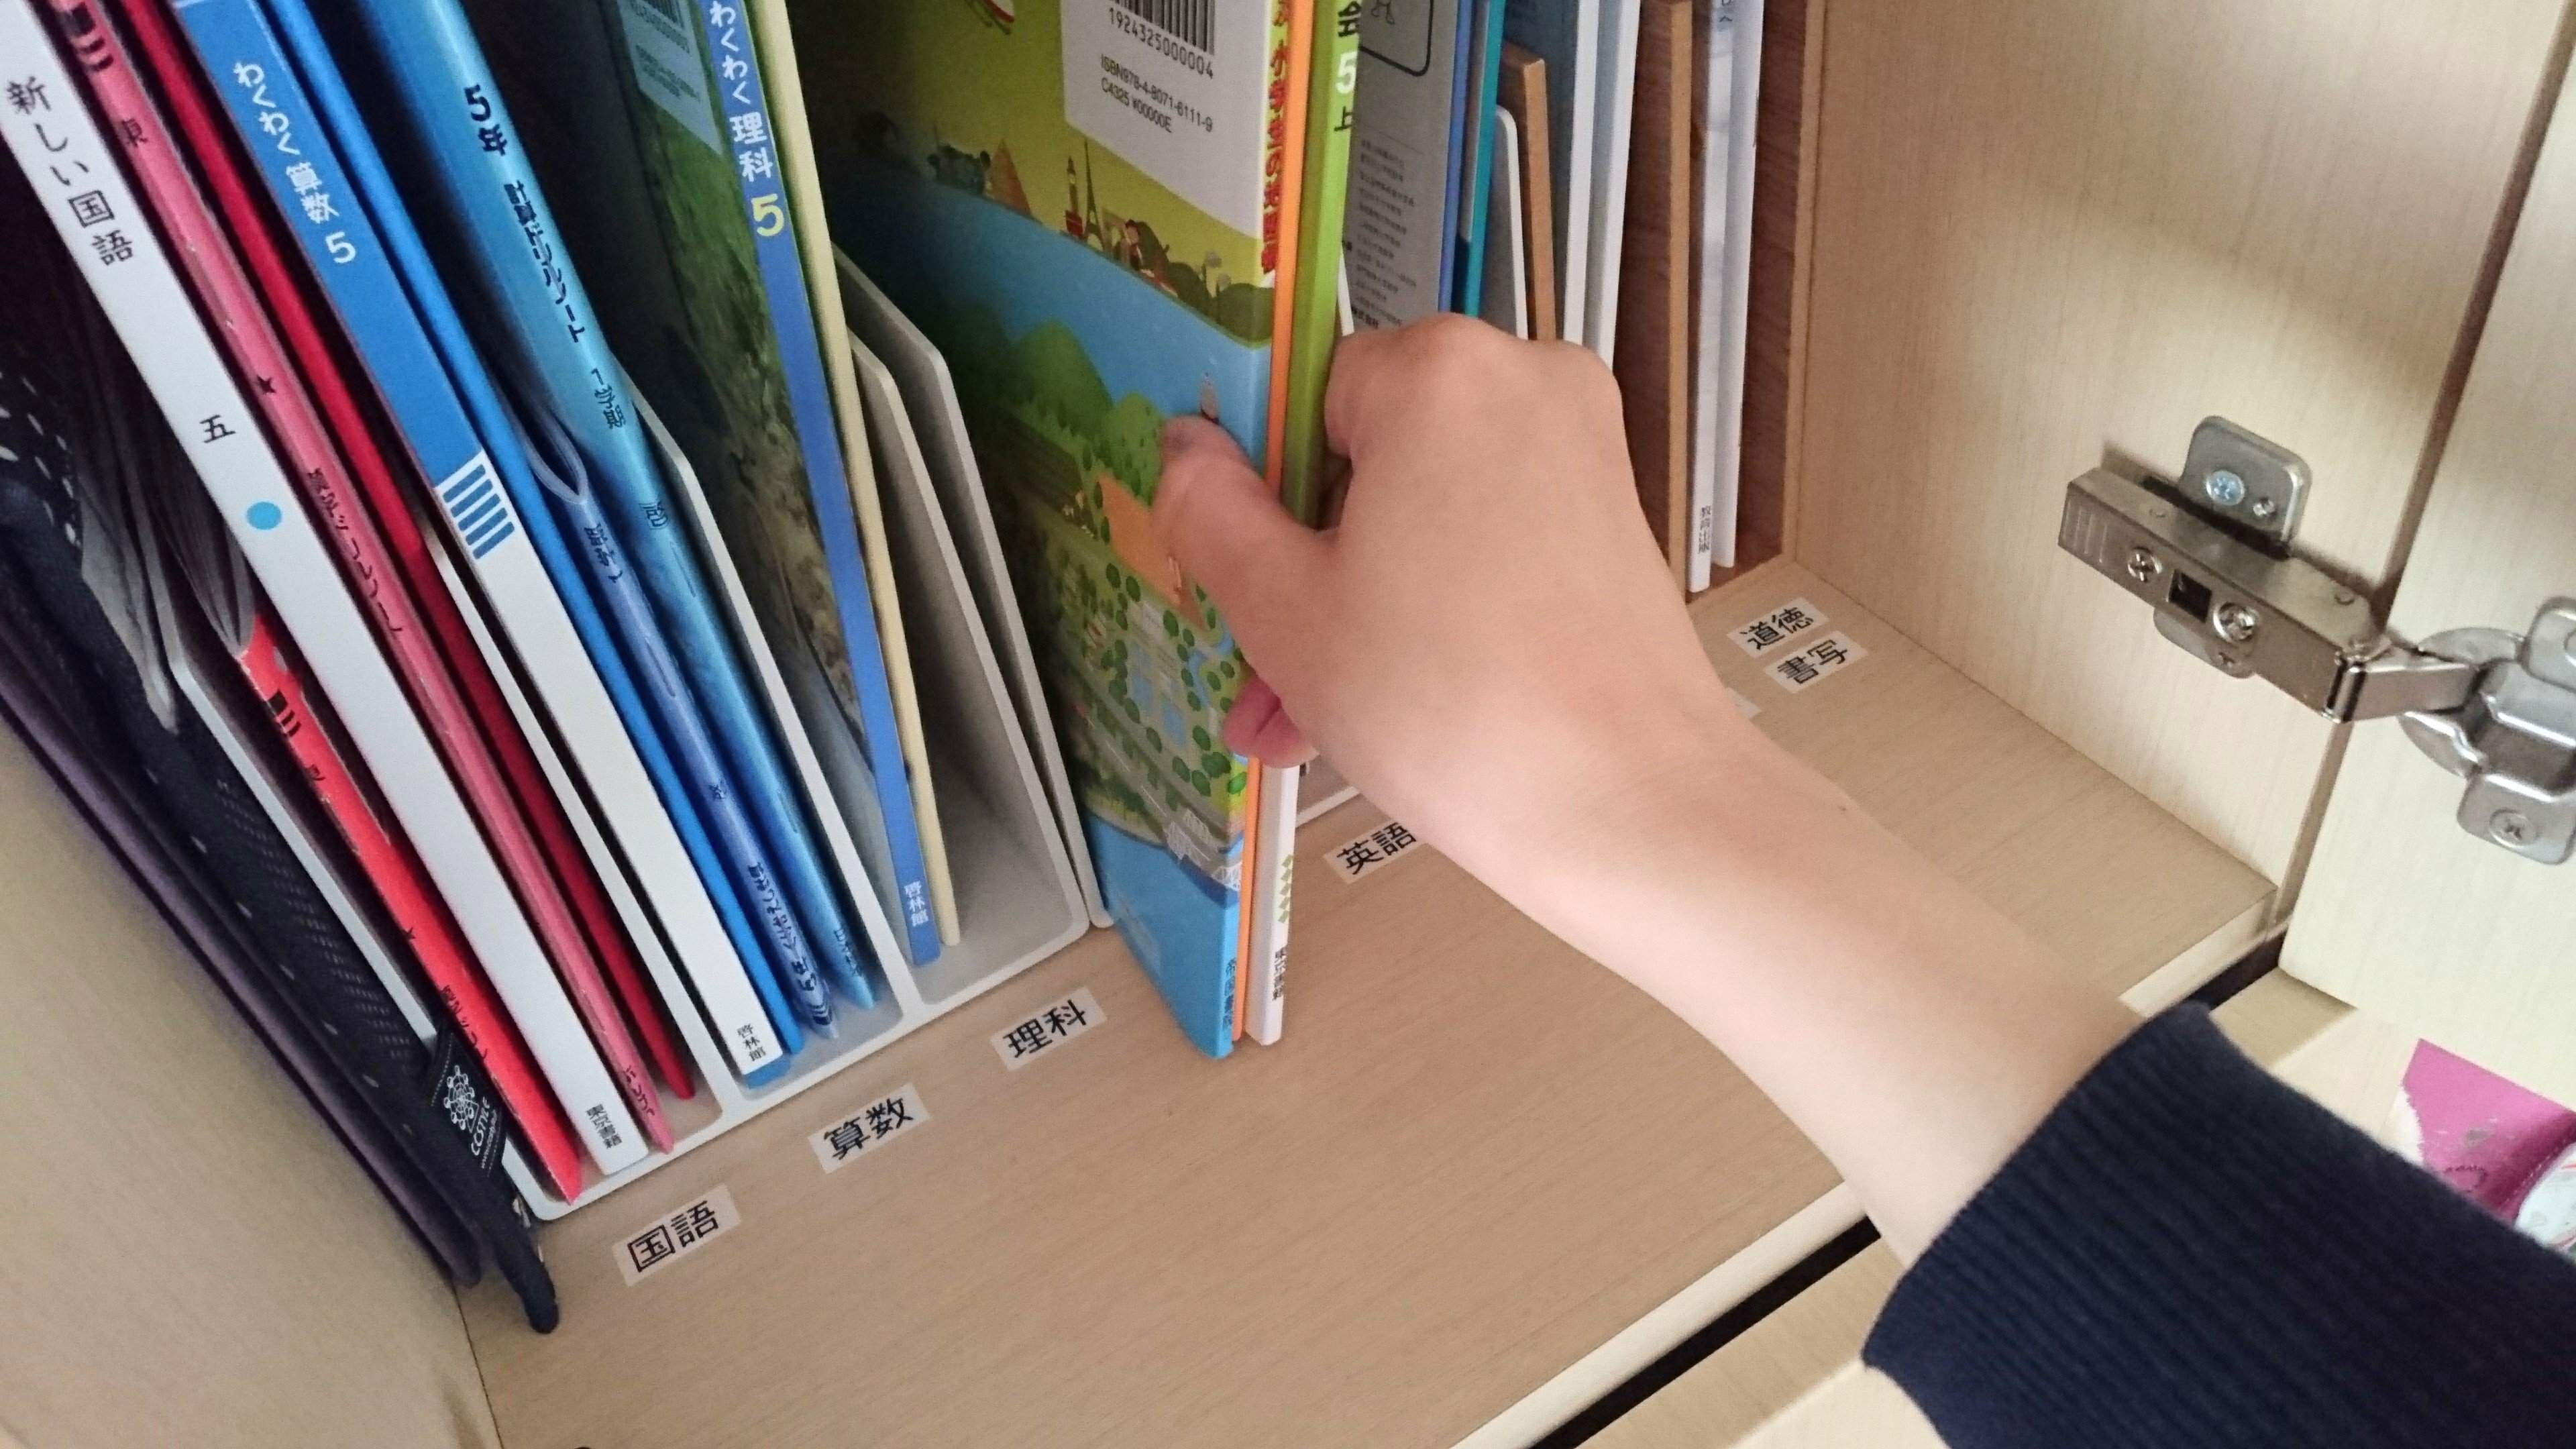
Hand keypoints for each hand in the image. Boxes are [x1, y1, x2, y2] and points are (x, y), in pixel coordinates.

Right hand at [1154, 314, 2137, 1259]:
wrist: (1630, 809)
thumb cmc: (1450, 706)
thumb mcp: (1284, 611)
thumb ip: (1210, 512)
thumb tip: (1185, 446)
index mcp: (1438, 368)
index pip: (1300, 398)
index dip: (1255, 496)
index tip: (1235, 583)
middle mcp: (1524, 380)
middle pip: (1363, 460)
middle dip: (1301, 572)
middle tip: (1258, 679)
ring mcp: (1582, 450)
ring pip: (1421, 512)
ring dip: (1353, 608)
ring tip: (1300, 723)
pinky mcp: (1612, 521)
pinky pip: (1485, 543)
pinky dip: (1430, 608)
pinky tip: (1379, 710)